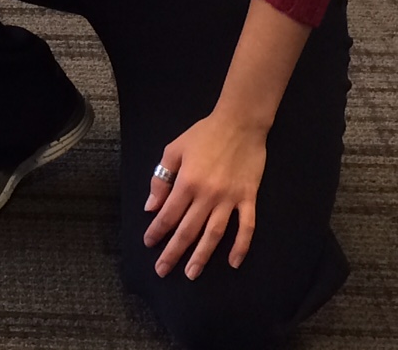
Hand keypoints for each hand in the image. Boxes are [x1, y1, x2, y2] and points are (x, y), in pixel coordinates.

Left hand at [142, 111, 266, 279]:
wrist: (239, 123)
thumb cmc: (203, 134)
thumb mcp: (174, 149)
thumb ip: (161, 179)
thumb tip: (152, 207)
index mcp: (186, 182)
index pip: (168, 215)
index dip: (157, 231)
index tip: (149, 244)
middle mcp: (207, 195)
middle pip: (188, 230)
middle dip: (173, 252)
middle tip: (163, 270)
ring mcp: (230, 199)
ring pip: (214, 234)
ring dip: (202, 256)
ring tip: (191, 273)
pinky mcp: (248, 198)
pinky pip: (246, 227)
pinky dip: (241, 246)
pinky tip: (233, 262)